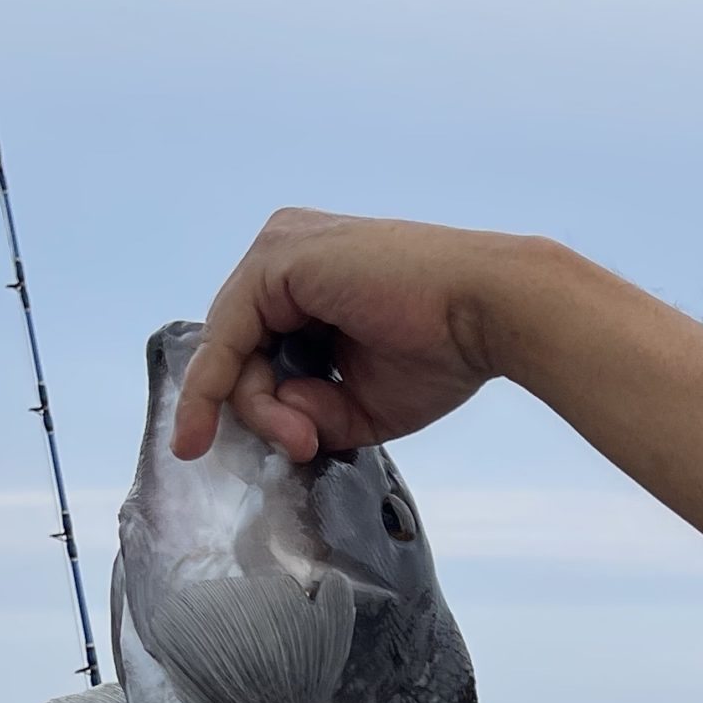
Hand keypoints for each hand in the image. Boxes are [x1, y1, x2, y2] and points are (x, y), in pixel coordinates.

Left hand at [171, 209, 526, 464]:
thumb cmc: (444, 350)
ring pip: (232, 347)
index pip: (255, 347)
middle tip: (305, 445)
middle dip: (260, 411)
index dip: (247, 403)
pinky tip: (214, 422)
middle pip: (240, 350)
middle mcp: (288, 256)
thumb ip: (313, 414)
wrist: (487, 311)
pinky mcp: (276, 260)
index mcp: (311, 282)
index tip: (220, 451)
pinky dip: (218, 385)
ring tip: (308, 436)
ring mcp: (279, 251)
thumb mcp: (362, 405)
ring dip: (258, 408)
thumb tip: (282, 421)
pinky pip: (226, 334)